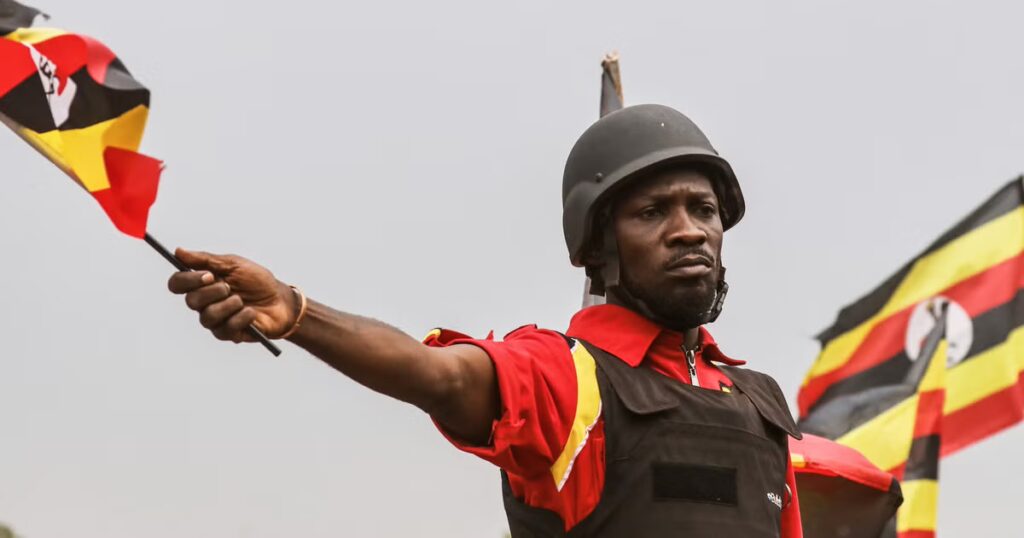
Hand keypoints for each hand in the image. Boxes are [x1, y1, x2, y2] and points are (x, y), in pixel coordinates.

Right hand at [167, 249, 297, 341]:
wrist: (281, 300)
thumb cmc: (258, 281)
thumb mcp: (234, 264)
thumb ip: (206, 259)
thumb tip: (178, 251)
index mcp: (203, 284)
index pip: (177, 284)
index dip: (187, 280)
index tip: (208, 275)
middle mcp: (205, 303)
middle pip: (191, 301)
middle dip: (211, 292)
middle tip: (229, 287)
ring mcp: (216, 320)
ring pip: (207, 317)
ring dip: (227, 306)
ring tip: (242, 300)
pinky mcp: (229, 334)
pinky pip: (225, 329)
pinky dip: (241, 317)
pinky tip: (251, 313)